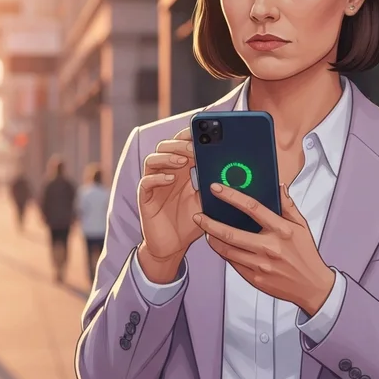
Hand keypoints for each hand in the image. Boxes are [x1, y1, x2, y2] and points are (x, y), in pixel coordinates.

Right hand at [137, 128, 202, 281]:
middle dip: (180, 144)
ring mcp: (154, 184)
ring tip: (184, 160)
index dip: (188, 136)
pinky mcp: (145, 198)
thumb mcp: (206, 201)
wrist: (173, 246)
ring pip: (153, 160)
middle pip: (165, 147)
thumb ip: (213, 185)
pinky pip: (146, 182)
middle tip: (195, 148)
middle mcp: (165, 173)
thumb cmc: (190, 222)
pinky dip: (158, 178)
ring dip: (169, 157)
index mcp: (180, 170)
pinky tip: (171, 179)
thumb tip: (233, 172)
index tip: (202, 132)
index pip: (180, 144)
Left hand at [193, 182, 334, 315]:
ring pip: (227, 250)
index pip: (252, 207)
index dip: (231, 196)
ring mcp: (260, 264)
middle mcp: (269, 247)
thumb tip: (278, 187)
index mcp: (281, 230)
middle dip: (210, 222)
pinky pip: (233, 263)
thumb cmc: (306, 254)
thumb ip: (288, 205)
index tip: (217, 189)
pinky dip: (223, 252)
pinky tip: (219, 245)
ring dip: (212, 238)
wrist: (312, 286)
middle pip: (231, 232)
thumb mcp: (302, 225)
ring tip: (205, 230)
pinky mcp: (255, 277)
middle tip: (199, 215)